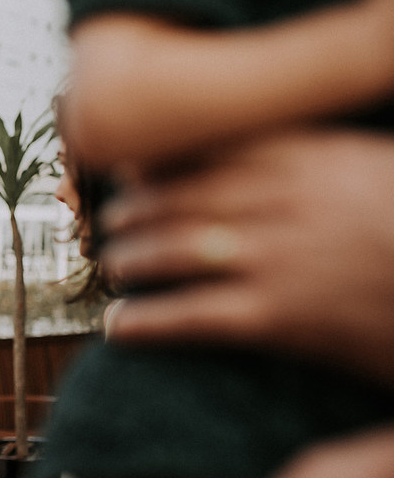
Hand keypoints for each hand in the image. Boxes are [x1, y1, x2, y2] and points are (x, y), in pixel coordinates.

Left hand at [101, 129, 393, 382]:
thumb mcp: (375, 165)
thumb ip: (316, 153)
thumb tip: (257, 154)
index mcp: (309, 157)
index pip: (207, 150)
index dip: (158, 164)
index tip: (132, 172)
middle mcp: (282, 200)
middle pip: (174, 198)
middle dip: (131, 211)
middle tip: (110, 223)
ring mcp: (276, 257)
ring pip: (169, 250)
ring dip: (127, 260)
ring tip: (113, 268)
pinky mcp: (277, 317)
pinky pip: (188, 315)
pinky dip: (143, 321)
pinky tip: (118, 326)